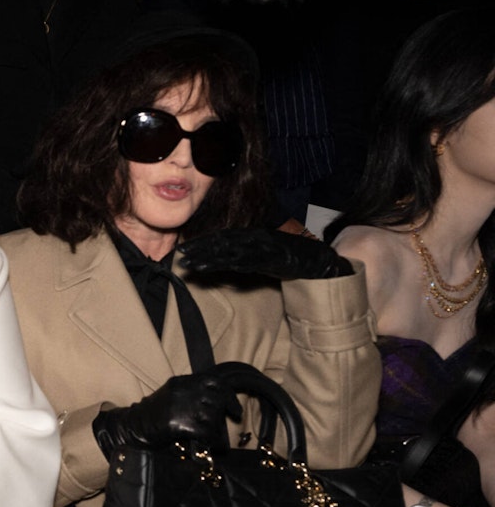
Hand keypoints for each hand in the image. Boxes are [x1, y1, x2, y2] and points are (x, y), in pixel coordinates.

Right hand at [92, 372, 241, 457]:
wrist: (131, 428)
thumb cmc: (152, 416)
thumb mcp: (172, 397)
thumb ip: (191, 396)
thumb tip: (218, 407)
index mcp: (181, 382)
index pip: (214, 382)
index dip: (229, 396)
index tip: (236, 410)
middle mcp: (182, 390)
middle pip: (216, 400)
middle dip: (222, 417)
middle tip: (222, 428)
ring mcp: (180, 406)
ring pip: (212, 417)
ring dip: (216, 431)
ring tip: (215, 440)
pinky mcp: (178, 423)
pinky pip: (206, 432)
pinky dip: (214, 442)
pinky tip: (214, 448)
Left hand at [179, 228, 352, 280]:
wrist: (326, 265)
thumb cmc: (296, 262)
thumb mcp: (267, 260)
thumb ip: (248, 260)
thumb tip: (227, 268)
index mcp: (257, 238)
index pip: (225, 239)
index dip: (203, 243)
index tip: (183, 249)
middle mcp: (260, 239)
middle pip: (224, 242)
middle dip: (200, 248)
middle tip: (179, 254)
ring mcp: (267, 248)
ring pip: (234, 250)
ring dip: (210, 256)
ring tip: (190, 262)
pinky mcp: (275, 258)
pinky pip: (250, 260)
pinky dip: (231, 262)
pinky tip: (218, 266)